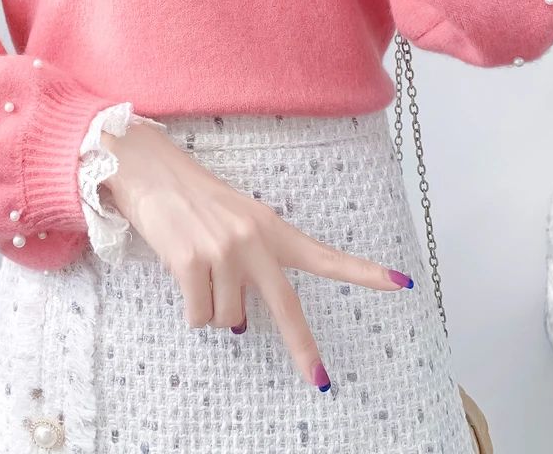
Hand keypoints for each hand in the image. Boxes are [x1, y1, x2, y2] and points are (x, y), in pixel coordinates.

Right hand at [101, 121, 414, 389]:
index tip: (401, 284)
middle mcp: (253, 241)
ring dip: (212, 309)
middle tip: (320, 379)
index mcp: (271, 227)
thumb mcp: (235, 221)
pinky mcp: (192, 264)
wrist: (151, 172)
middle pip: (286, 307)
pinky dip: (191, 310)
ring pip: (227, 318)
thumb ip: (251, 263)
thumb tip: (238, 323)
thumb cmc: (193, 199)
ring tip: (197, 271)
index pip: (323, 254)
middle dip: (303, 348)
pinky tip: (182, 278)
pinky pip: (199, 316)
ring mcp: (224, 253)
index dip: (363, 272)